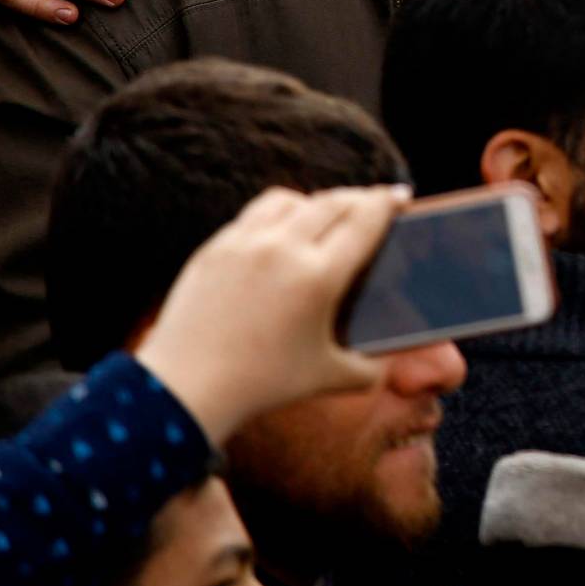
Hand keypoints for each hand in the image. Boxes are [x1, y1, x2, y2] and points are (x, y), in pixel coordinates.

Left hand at [135, 185, 408, 443]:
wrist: (183, 389)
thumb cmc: (261, 386)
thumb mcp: (329, 377)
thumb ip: (372, 367)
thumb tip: (392, 359)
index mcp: (319, 277)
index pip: (365, 219)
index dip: (388, 202)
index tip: (401, 196)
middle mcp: (283, 249)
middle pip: (333, 201)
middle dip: (360, 198)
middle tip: (373, 203)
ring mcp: (245, 244)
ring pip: (292, 200)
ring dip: (317, 201)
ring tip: (325, 214)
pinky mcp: (215, 248)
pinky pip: (256, 215)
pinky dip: (279, 214)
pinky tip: (283, 231)